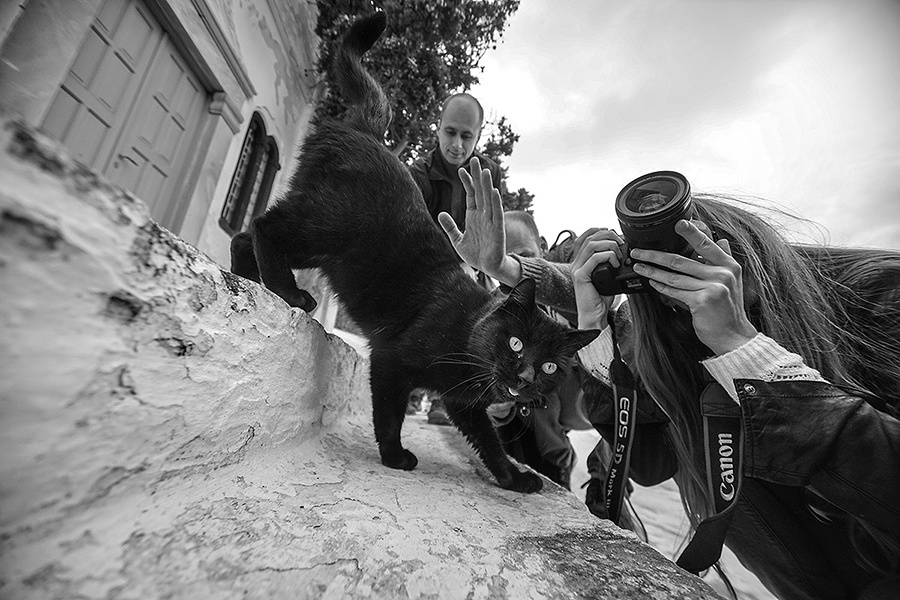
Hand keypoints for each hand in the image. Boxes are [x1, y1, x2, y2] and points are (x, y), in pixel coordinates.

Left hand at [438, 158, 519, 283]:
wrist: (487, 268)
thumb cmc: (475, 254)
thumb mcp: (457, 240)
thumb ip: (450, 227)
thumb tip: (441, 214)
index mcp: (474, 216)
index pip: (471, 194)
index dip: (467, 182)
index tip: (461, 169)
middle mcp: (483, 215)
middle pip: (481, 191)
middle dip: (478, 176)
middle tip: (475, 159)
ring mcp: (491, 221)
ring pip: (489, 199)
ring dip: (487, 185)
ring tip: (485, 171)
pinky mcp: (498, 230)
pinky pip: (497, 214)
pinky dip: (496, 203)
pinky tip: (494, 191)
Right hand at [570, 228, 624, 329]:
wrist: (594, 316)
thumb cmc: (602, 298)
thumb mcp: (608, 275)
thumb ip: (611, 262)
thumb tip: (624, 249)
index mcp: (581, 261)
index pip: (585, 236)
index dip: (600, 230)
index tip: (614, 235)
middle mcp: (576, 263)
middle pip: (589, 237)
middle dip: (608, 236)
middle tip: (621, 244)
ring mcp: (577, 269)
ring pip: (591, 245)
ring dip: (609, 246)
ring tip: (619, 256)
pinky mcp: (580, 276)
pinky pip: (594, 258)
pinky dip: (608, 257)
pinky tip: (615, 265)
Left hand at [630, 219, 757, 354]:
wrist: (734, 336)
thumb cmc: (728, 309)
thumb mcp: (733, 281)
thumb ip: (725, 259)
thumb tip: (721, 239)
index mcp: (729, 265)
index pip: (706, 244)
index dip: (692, 232)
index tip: (678, 223)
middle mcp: (722, 274)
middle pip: (681, 260)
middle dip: (655, 255)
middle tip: (638, 252)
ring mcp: (713, 287)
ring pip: (674, 276)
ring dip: (652, 271)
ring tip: (638, 267)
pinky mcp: (702, 301)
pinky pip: (675, 291)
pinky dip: (661, 287)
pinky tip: (651, 283)